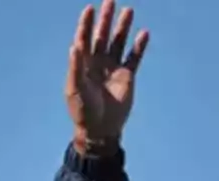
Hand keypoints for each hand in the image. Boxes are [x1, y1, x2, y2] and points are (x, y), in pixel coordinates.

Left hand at [65, 0, 149, 152]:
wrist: (100, 129)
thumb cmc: (83, 110)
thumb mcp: (75, 89)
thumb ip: (76, 67)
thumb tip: (75, 45)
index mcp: (82, 65)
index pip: (84, 39)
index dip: (86, 24)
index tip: (90, 9)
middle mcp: (97, 63)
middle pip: (102, 36)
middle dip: (105, 19)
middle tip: (110, 0)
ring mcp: (113, 68)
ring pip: (118, 43)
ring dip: (123, 28)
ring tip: (128, 10)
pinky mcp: (127, 76)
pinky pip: (134, 58)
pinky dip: (139, 46)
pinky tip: (144, 33)